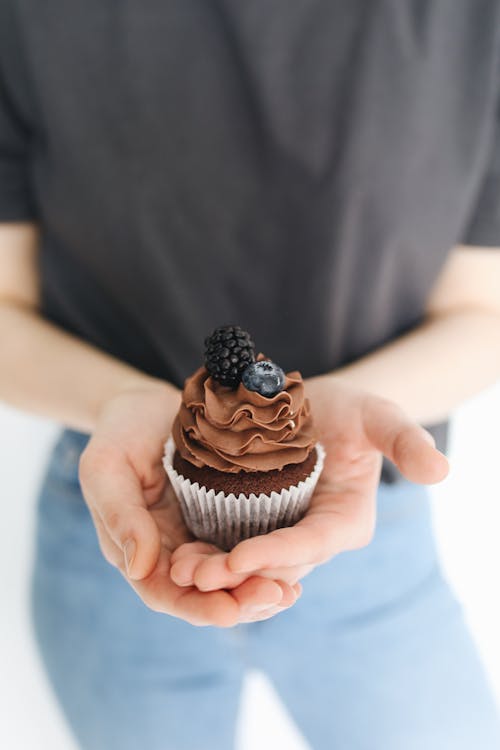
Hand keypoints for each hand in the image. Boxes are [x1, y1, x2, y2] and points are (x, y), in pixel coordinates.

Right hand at [78, 380, 300, 626]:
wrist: (149, 404)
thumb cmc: (120, 432)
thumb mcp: (107, 467)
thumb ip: (120, 515)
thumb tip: (139, 568)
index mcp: (138, 548)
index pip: (165, 593)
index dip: (196, 606)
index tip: (229, 611)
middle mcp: (172, 551)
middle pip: (205, 593)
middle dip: (240, 602)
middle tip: (277, 597)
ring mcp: (201, 535)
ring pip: (231, 579)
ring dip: (259, 589)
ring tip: (291, 592)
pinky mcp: (228, 516)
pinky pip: (249, 548)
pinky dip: (269, 561)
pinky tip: (295, 563)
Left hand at [169, 377, 449, 592]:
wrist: (311, 405)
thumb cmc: (349, 410)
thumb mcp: (377, 414)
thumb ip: (405, 439)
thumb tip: (441, 470)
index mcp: (345, 521)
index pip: (312, 545)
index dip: (277, 555)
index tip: (238, 560)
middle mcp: (313, 537)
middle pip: (275, 565)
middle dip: (237, 575)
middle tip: (195, 576)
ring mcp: (280, 535)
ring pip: (249, 566)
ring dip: (215, 574)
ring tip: (178, 571)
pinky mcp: (251, 527)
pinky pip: (228, 548)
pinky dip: (206, 556)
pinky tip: (177, 557)